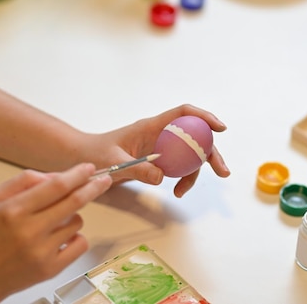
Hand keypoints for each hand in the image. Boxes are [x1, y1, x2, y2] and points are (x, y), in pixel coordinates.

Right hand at [0, 164, 111, 303]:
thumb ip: (23, 182)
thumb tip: (55, 176)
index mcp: (14, 211)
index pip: (56, 186)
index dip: (77, 174)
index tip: (88, 168)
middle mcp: (30, 231)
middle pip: (74, 202)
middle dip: (93, 186)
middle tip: (103, 179)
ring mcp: (42, 252)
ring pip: (77, 222)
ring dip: (73, 215)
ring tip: (53, 221)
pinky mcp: (51, 269)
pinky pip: (80, 244)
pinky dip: (75, 237)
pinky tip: (61, 237)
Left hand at [78, 104, 229, 197]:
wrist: (83, 158)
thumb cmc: (94, 154)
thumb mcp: (112, 162)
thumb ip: (136, 168)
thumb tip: (161, 177)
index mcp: (151, 126)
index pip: (183, 113)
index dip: (204, 117)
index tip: (219, 128)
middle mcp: (160, 133)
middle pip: (194, 136)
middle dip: (211, 152)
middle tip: (222, 171)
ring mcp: (161, 146)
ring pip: (190, 154)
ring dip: (196, 171)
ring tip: (183, 191)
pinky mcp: (159, 159)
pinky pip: (179, 166)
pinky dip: (182, 178)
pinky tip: (176, 191)